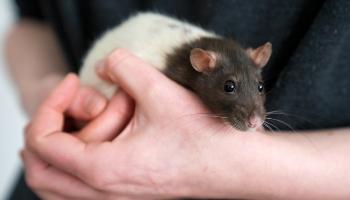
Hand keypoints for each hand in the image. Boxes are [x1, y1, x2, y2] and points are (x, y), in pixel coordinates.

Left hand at [23, 49, 248, 198]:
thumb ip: (122, 66)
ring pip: (54, 187)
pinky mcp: (126, 196)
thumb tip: (104, 66)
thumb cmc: (202, 135)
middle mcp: (102, 193)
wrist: (233, 165)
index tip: (73, 82)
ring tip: (70, 122)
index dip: (50, 105)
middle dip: (42, 130)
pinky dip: (68, 167)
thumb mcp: (159, 90)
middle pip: (40, 171)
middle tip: (63, 103)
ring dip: (52, 153)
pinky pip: (76, 191)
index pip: (43, 142)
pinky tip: (90, 142)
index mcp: (103, 169)